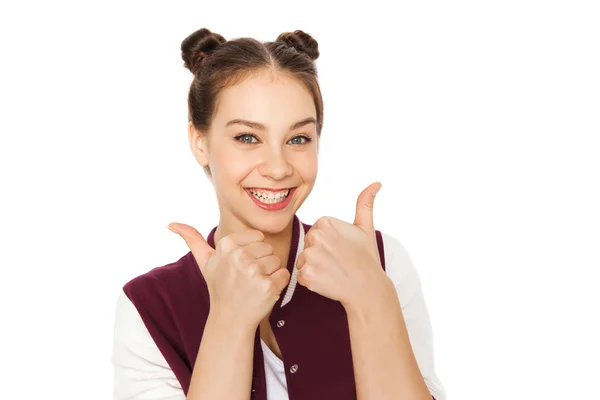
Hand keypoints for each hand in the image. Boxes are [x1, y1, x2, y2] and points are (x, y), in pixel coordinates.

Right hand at [167, 223, 290, 328]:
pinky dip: (279, 284)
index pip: (259, 237)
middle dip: (263, 262)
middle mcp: (238, 256)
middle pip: (269, 248)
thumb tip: (170, 224)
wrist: (229, 318)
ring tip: (255, 285)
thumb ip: (192, 239)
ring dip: (271, 273)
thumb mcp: (204, 262)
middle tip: (248, 278)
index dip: (254, 252)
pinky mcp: (267, 286)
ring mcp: (253, 271)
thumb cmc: (220, 287)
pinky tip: (264, 292)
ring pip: (278, 260)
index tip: (241, 266)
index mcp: (226, 244)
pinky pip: (285, 274)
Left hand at [296, 182, 391, 308]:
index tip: (341, 250)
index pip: (316, 234)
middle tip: (338, 262)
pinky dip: (312, 282)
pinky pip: (302, 277)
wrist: (368, 288)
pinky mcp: (306, 274)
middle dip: (319, 255)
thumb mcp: (366, 228)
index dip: (328, 245)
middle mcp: (316, 236)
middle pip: (307, 246)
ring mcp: (310, 255)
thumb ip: (365, 203)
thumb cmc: (366, 258)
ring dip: (315, 269)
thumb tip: (376, 183)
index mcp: (325, 221)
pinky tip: (328, 281)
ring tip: (334, 272)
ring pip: (303, 261)